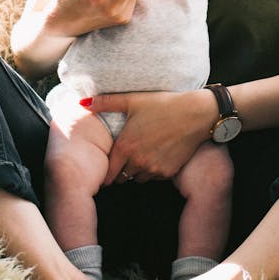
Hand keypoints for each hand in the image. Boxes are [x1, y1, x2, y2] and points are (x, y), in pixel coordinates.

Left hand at [82, 90, 217, 184]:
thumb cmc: (163, 105)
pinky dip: (153, 171)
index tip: (107, 168)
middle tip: (125, 159)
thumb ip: (105, 103)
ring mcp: (154, 169)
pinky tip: (156, 156)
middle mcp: (138, 161)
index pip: (108, 172)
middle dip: (120, 171)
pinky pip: (154, 178)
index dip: (106, 171)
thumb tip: (82, 103)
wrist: (195, 114)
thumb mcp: (133, 100)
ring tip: (141, 156)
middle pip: (122, 178)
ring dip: (136, 172)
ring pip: (138, 179)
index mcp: (125, 146)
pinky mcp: (168, 172)